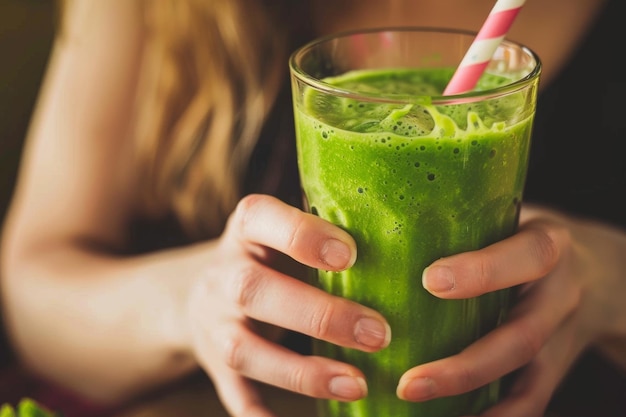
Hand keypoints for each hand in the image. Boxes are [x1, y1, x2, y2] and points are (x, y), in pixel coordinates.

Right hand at [183, 194, 390, 416]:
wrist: (204, 290)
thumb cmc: (270, 255)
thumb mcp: (285, 228)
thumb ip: (325, 229)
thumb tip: (402, 235)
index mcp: (246, 230)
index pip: (260, 218)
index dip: (301, 237)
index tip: (349, 256)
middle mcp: (224, 275)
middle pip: (254, 290)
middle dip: (317, 315)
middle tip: (378, 334)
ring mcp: (216, 324)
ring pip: (244, 350)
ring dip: (301, 372)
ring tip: (357, 385)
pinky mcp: (217, 366)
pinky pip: (235, 394)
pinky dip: (259, 416)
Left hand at [397, 204, 625, 416]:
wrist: (601, 276)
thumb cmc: (526, 239)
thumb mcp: (509, 216)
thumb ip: (463, 219)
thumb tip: (383, 221)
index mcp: (549, 245)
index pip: (527, 256)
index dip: (484, 272)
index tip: (431, 281)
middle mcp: (560, 295)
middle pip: (521, 337)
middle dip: (465, 366)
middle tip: (409, 381)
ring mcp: (561, 336)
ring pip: (524, 377)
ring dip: (470, 396)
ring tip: (415, 400)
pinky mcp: (556, 367)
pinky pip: (531, 401)